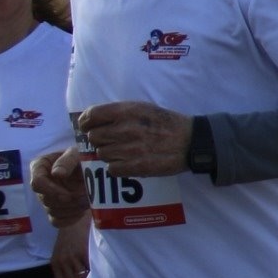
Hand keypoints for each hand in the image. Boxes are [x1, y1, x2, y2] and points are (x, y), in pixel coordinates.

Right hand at [31, 148, 89, 225]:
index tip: (67, 195)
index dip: (51, 191)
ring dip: (72, 208)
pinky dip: (71, 218)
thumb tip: (56, 173)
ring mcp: (46, 198)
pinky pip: (57, 221)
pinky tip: (82, 209)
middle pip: (46, 200)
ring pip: (53, 211)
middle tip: (86, 196)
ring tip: (88, 200)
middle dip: (68, 200)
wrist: (91, 169)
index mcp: (39, 167)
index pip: (37, 183)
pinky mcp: (54, 210)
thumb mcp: (76, 153)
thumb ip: (67, 161)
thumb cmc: (81, 157)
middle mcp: (40, 184)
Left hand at [50, 216, 90, 277]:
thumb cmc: (70, 235)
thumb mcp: (62, 251)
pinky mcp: (83, 251)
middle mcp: (62, 262)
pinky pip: (90, 267)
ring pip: (81, 277)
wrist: (73, 217)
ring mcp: (73, 257)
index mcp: (55, 263)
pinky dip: (95, 275)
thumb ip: (66, 265)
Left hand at [75, 102, 192, 175]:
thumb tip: (90, 120)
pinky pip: (112, 169)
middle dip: (100, 140)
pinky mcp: (137, 166)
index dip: (86, 122)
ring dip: (110, 154)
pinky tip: (128, 162)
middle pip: (94, 137)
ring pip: (102, 154)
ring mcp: (131, 149)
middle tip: (113, 141)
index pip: (91, 116)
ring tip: (125, 152)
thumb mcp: (143, 108)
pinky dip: (117, 167)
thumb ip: (118, 112)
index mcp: (127, 111)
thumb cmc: (165, 123)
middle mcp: (127, 129)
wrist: (192, 141)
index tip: (89, 127)